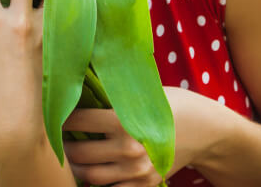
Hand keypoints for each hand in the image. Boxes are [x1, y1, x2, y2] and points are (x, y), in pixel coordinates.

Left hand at [63, 86, 215, 185]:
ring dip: (75, 169)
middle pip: (79, 155)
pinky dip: (96, 184)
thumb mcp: (144, 94)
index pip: (79, 122)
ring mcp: (137, 173)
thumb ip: (114, 96)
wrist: (207, 132)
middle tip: (55, 138)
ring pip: (90, 177)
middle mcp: (129, 150)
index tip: (53, 114)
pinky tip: (90, 171)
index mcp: (125, 121)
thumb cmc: (173, 105)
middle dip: (64, 147)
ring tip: (68, 156)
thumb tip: (79, 83)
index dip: (61, 118)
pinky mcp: (145, 186)